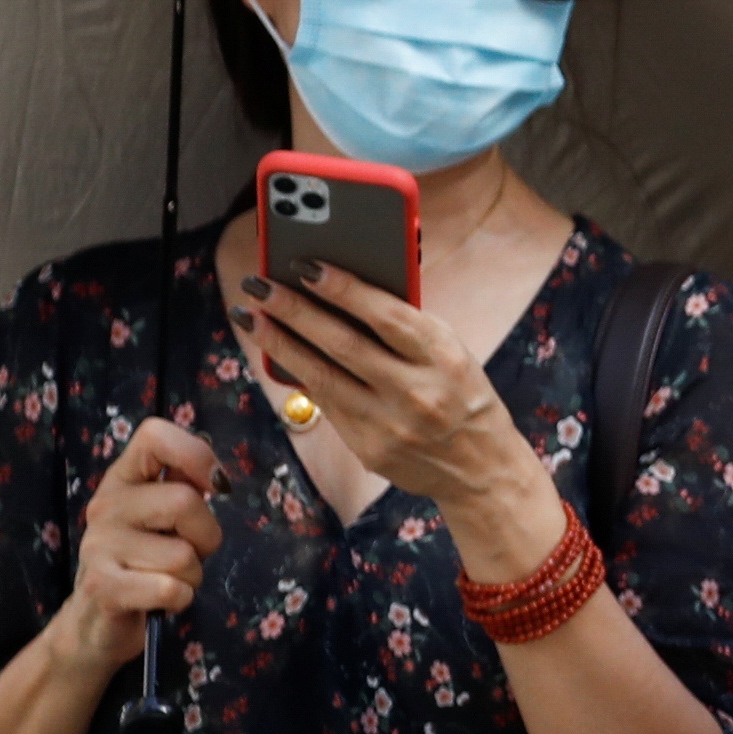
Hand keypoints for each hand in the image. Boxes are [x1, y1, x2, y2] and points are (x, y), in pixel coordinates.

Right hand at [57, 417, 220, 676]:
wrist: (97, 621)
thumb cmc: (145, 563)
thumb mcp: (164, 518)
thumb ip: (185, 488)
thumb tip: (216, 476)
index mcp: (123, 479)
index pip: (155, 436)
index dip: (196, 455)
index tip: (213, 486)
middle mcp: (105, 505)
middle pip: (185, 501)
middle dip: (206, 536)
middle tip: (187, 552)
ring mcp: (99, 545)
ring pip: (184, 554)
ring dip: (192, 574)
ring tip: (165, 577)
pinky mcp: (102, 586)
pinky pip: (172, 588)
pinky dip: (181, 599)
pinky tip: (159, 600)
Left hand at [238, 263, 534, 524]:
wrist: (482, 468)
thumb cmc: (462, 395)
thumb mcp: (450, 354)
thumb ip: (405, 329)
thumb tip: (340, 295)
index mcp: (444, 358)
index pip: (387, 316)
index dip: (344, 289)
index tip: (306, 265)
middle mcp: (417, 392)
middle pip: (343, 343)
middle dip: (295, 310)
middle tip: (260, 285)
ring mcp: (390, 424)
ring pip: (321, 374)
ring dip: (279, 342)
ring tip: (250, 316)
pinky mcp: (368, 448)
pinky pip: (325, 403)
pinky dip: (298, 373)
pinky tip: (277, 352)